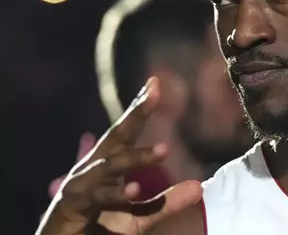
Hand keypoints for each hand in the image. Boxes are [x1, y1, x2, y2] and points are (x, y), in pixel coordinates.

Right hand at [36, 78, 202, 234]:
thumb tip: (198, 187)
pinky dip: (117, 194)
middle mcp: (94, 167)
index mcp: (109, 163)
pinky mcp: (72, 205)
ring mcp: (81, 184)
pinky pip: (98, 197)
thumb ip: (166, 203)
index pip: (127, 131)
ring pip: (112, 166)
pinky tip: (135, 189)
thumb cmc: (101, 226)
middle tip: (156, 92)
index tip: (155, 83)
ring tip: (165, 150)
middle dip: (136, 113)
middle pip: (116, 135)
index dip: (141, 108)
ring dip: (137, 158)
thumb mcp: (139, 217)